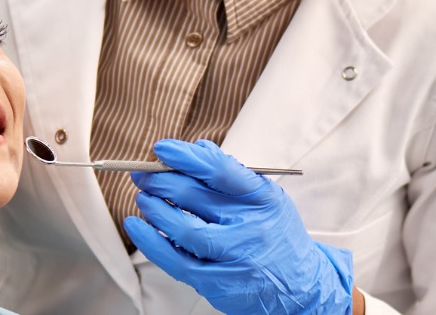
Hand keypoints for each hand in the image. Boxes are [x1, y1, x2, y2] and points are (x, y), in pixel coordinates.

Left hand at [125, 139, 353, 314]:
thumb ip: (231, 175)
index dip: (186, 157)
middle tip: (143, 174)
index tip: (162, 149)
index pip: (220, 170)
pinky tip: (136, 226)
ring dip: (155, 209)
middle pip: (195, 197)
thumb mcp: (265, 199)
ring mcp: (233, 256)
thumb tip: (196, 149)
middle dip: (161, 181)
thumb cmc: (273, 234)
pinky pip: (175, 260)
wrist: (299, 286)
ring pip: (183, 229)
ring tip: (143, 198)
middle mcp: (249, 227)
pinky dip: (150, 242)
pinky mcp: (216, 281)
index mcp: (262, 199)